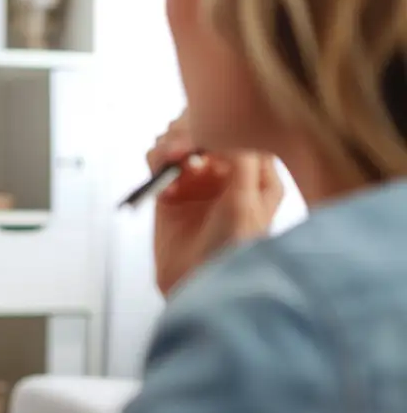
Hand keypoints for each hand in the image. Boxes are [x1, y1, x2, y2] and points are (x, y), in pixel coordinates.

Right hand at [146, 114, 282, 295]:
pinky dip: (156, 167)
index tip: (203, 137)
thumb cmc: (231, 250)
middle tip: (181, 150)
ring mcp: (197, 182)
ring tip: (170, 164)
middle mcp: (226, 172)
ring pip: (178, 142)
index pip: (237, 128)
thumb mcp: (246, 199)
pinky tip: (164, 186)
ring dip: (169, 147)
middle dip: (189, 132)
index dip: (216, 126)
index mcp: (256, 170)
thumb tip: (221, 128)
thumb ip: (241, 158)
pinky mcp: (170, 194)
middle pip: (204, 129)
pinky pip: (158, 164)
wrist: (197, 286)